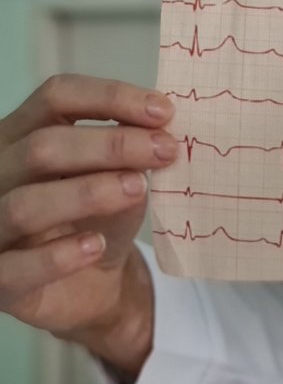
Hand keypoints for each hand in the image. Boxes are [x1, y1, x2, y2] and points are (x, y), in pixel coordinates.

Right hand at [0, 75, 178, 377]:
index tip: (165, 111)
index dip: (110, 97)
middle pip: (43, 147)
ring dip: (88, 194)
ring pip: (26, 204)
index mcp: (25, 135)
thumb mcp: (123, 179)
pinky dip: (58, 257)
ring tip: (138, 190)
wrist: (92, 286)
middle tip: (166, 151)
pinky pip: (16, 267)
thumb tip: (162, 130)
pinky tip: (95, 246)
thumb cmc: (101, 219)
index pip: (57, 97)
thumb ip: (133, 154)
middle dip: (111, 146)